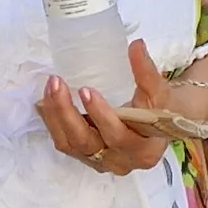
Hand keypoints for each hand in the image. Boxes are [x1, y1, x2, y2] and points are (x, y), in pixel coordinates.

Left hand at [38, 40, 189, 175]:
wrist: (159, 126)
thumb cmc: (161, 110)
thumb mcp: (159, 92)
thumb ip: (147, 72)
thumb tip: (136, 44)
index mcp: (143, 151)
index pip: (118, 136)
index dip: (100, 116)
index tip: (85, 90)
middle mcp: (120, 162)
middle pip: (86, 142)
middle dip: (67, 113)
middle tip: (57, 83)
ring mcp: (100, 162)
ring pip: (70, 144)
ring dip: (56, 115)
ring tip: (51, 87)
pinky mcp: (86, 157)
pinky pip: (64, 142)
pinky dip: (53, 122)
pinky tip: (46, 101)